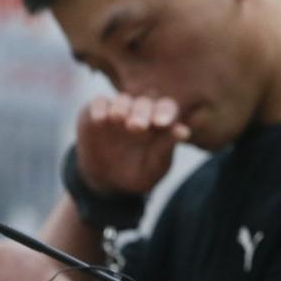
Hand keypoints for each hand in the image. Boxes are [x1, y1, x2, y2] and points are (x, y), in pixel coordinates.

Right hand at [76, 94, 190, 195]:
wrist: (109, 181)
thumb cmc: (140, 172)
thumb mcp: (154, 165)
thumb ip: (166, 147)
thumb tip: (184, 131)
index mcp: (160, 121)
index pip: (167, 109)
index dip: (166, 112)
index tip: (162, 123)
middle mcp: (141, 111)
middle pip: (144, 103)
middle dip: (142, 112)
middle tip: (137, 126)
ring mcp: (118, 110)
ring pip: (122, 100)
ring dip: (121, 108)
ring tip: (118, 119)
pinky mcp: (95, 112)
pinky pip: (99, 103)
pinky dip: (99, 108)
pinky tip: (100, 119)